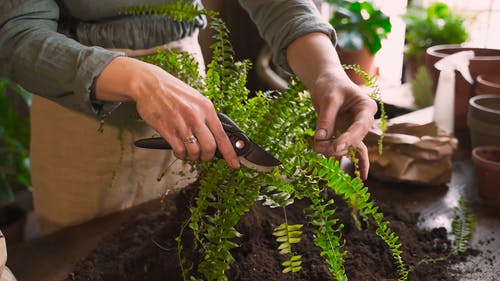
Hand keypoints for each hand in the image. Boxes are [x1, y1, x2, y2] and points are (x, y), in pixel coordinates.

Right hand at [94, 57, 239, 168]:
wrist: (149, 83)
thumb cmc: (172, 91)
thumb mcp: (196, 99)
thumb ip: (206, 116)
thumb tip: (216, 135)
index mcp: (206, 108)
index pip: (222, 135)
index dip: (230, 153)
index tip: (234, 164)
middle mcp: (195, 116)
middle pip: (210, 147)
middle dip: (207, 157)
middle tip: (203, 156)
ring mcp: (181, 123)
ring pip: (194, 152)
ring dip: (192, 156)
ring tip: (188, 150)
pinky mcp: (166, 129)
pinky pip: (179, 150)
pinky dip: (180, 154)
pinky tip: (178, 149)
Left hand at [287, 32, 376, 179]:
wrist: (326, 81)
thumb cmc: (330, 85)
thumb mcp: (327, 99)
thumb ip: (325, 119)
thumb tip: (320, 140)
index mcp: (366, 108)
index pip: (360, 127)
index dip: (348, 139)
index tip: (336, 147)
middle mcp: (364, 121)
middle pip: (355, 139)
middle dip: (337, 146)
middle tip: (318, 148)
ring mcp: (356, 129)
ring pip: (350, 146)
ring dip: (334, 151)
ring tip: (317, 149)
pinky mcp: (347, 134)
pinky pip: (350, 149)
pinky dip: (345, 158)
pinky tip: (361, 177)